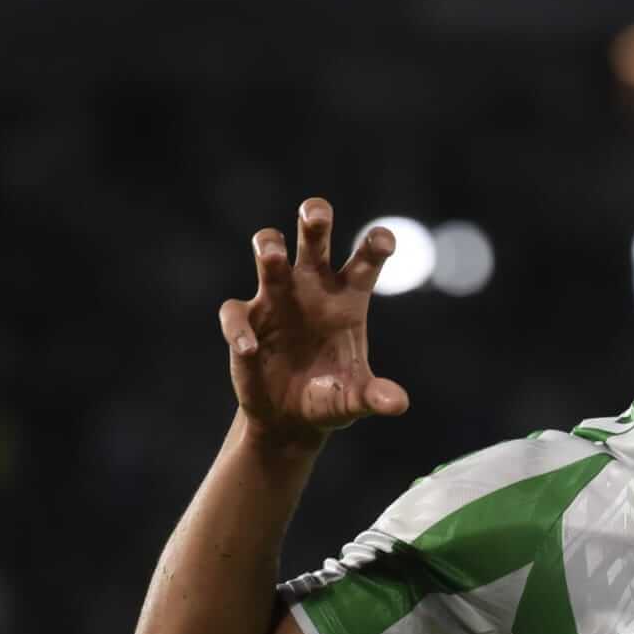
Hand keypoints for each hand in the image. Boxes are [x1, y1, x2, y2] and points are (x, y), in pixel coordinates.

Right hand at [218, 198, 409, 438]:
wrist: (291, 419)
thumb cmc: (331, 398)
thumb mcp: (355, 400)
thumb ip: (374, 396)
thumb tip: (397, 404)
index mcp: (347, 298)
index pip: (364, 262)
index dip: (374, 245)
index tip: (384, 240)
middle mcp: (311, 289)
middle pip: (314, 242)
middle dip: (314, 220)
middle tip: (316, 213)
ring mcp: (276, 300)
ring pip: (268, 257)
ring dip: (268, 249)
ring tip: (272, 256)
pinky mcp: (246, 321)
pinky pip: (236, 314)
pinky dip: (240, 328)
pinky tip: (250, 349)